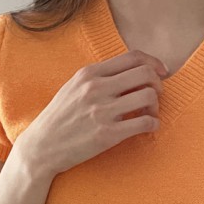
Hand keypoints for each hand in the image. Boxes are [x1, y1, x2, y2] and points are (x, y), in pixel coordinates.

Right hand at [19, 49, 167, 175]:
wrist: (42, 147)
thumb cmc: (59, 118)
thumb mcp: (73, 88)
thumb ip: (98, 77)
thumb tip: (129, 72)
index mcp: (89, 74)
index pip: (133, 57)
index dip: (154, 63)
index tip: (161, 73)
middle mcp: (97, 88)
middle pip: (145, 74)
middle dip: (158, 84)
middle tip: (156, 95)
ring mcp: (102, 111)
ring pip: (149, 97)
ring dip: (156, 106)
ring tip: (150, 113)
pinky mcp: (108, 134)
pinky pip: (145, 123)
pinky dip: (154, 124)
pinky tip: (149, 128)